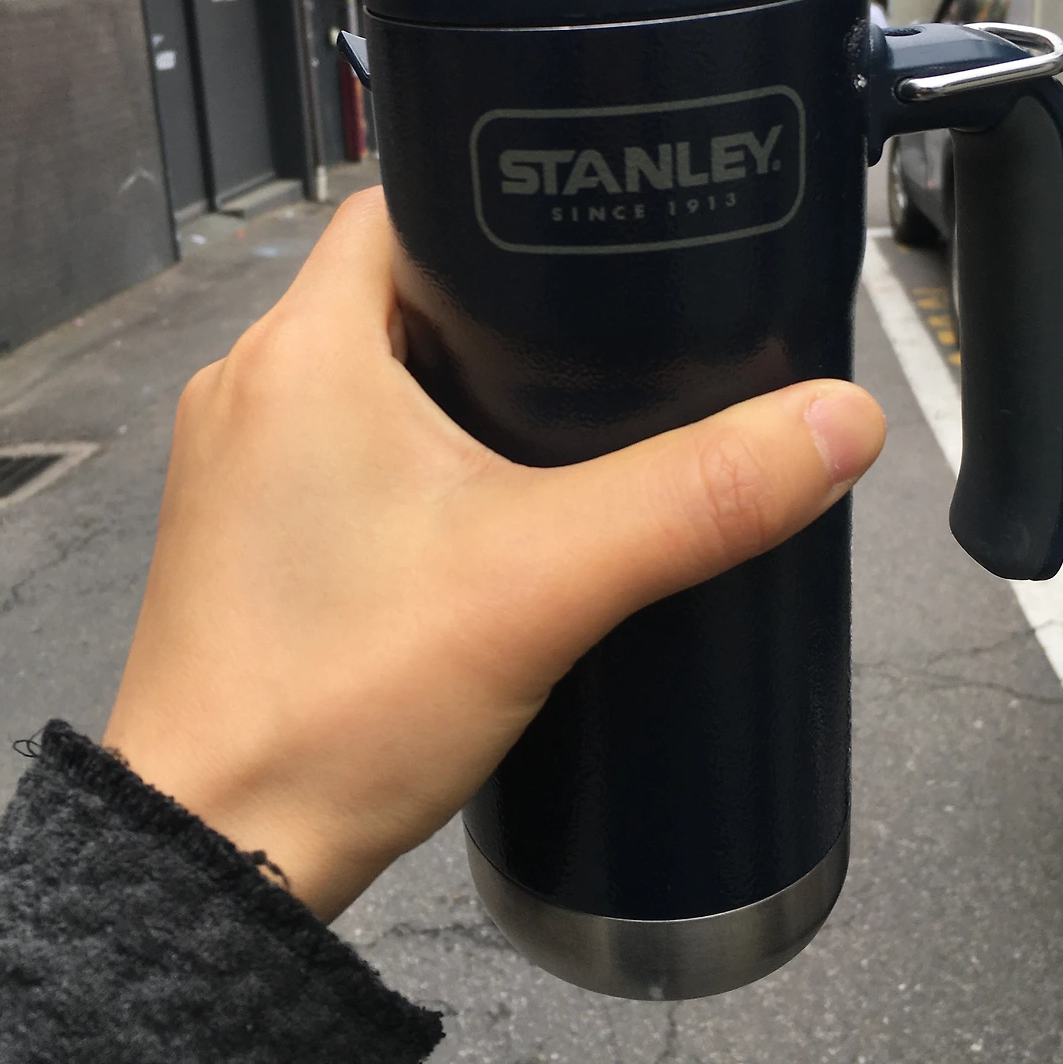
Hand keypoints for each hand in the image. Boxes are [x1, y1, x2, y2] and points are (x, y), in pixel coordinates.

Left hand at [104, 189, 884, 920]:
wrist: (218, 856)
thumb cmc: (345, 697)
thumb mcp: (544, 583)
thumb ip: (698, 498)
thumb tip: (844, 419)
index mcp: (300, 350)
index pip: (402, 207)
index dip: (498, 209)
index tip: (594, 243)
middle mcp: (250, 389)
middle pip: (399, 295)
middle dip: (505, 314)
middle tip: (616, 346)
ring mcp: (238, 471)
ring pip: (374, 381)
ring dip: (464, 394)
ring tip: (578, 431)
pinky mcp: (246, 542)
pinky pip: (346, 455)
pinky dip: (422, 461)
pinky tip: (499, 513)